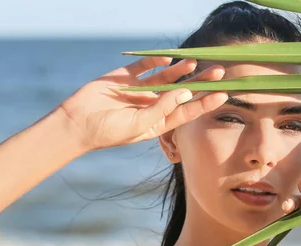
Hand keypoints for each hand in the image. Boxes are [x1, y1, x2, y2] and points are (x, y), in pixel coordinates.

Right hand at [58, 56, 227, 151]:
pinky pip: (145, 67)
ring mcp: (139, 91)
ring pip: (165, 78)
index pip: (186, 112)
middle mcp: (152, 106)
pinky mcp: (126, 78)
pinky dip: (156, 61)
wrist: (77, 122)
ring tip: (197, 61)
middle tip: (219, 73)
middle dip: (199, 83)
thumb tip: (184, 91)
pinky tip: (168, 58)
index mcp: (157, 123)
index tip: (223, 94)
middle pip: (181, 93)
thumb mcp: (137, 125)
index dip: (205, 103)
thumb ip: (161, 109)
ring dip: (181, 70)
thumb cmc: (107, 131)